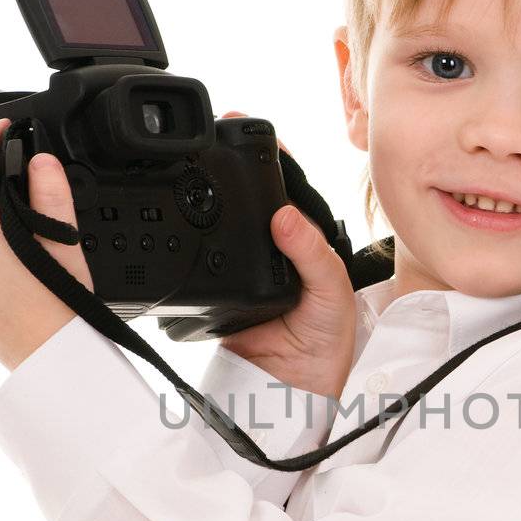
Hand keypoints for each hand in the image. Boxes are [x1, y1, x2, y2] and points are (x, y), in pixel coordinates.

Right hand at [215, 111, 355, 401]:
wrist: (293, 389)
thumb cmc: (327, 341)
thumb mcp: (331, 293)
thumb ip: (312, 255)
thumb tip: (285, 218)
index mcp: (308, 240)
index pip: (290, 188)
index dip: (273, 158)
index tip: (250, 131)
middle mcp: (278, 249)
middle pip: (253, 200)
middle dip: (234, 168)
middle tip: (215, 138)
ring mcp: (248, 266)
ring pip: (227, 223)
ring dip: (214, 199)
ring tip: (200, 166)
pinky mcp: (222, 287)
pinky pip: (207, 257)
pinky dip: (196, 240)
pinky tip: (189, 223)